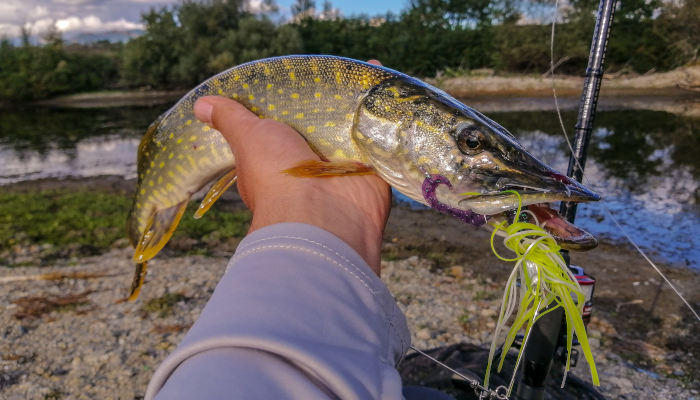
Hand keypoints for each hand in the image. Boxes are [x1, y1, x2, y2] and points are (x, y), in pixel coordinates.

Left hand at [193, 76, 390, 274]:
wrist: (321, 216)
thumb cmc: (277, 176)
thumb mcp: (249, 138)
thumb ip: (232, 119)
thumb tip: (202, 105)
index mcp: (283, 159)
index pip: (292, 126)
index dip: (299, 104)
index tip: (307, 77)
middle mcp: (315, 165)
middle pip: (328, 125)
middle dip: (337, 100)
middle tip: (346, 70)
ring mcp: (347, 168)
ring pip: (357, 129)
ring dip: (365, 104)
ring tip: (373, 70)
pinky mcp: (375, 170)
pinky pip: (384, 139)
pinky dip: (390, 118)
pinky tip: (393, 92)